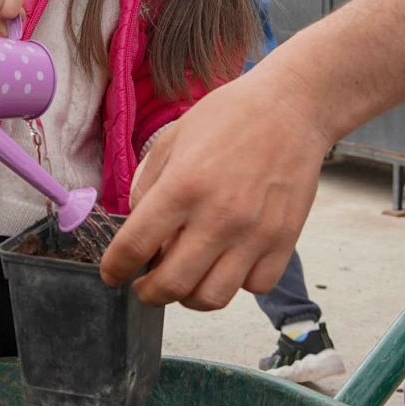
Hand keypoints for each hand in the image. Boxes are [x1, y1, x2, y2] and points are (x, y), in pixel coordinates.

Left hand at [102, 62, 329, 309]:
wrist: (291, 107)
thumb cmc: (230, 116)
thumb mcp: (172, 139)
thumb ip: (148, 185)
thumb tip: (136, 228)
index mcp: (183, 186)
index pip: (134, 247)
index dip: (115, 269)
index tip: (113, 274)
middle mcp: (219, 215)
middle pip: (171, 285)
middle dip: (148, 294)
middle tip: (145, 286)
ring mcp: (255, 232)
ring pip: (213, 298)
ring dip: (191, 297)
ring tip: (187, 279)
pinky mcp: (284, 239)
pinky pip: (255, 287)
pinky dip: (238, 283)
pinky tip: (230, 262)